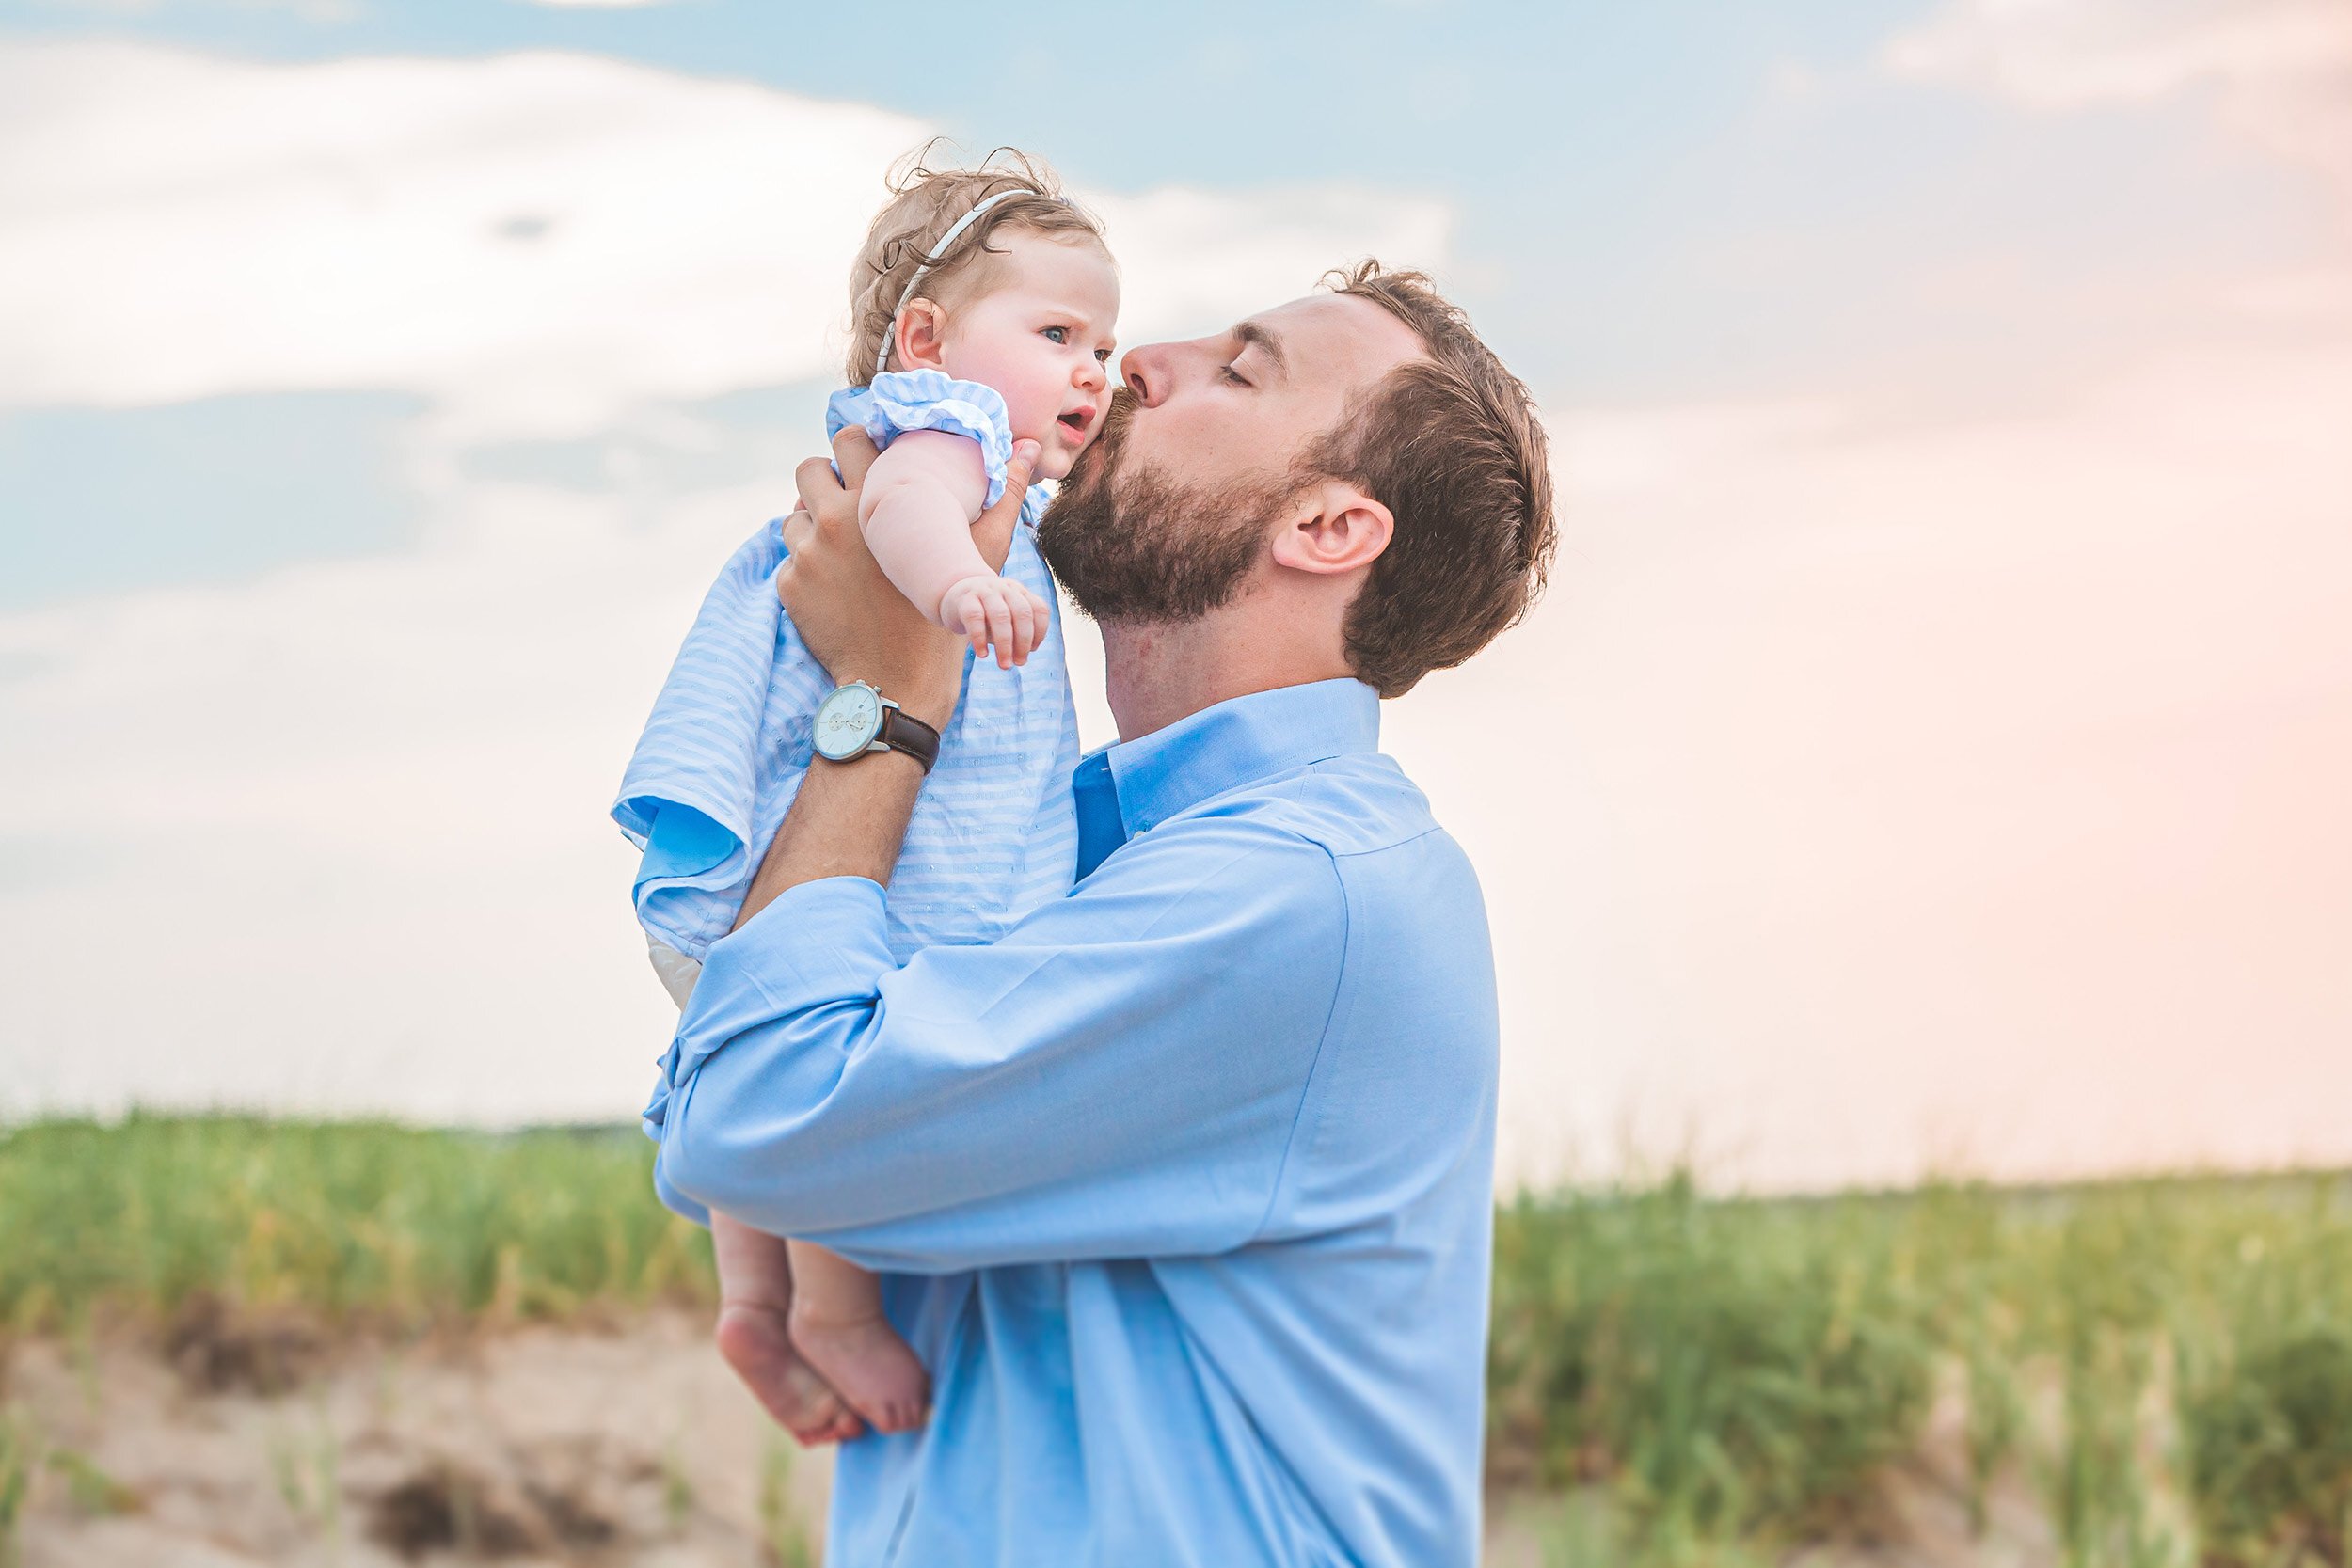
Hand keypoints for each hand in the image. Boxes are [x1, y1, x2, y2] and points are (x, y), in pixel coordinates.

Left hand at [778, 431, 1038, 727]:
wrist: (900, 681)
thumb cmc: (948, 616)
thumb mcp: (983, 551)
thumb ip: (1003, 493)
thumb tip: (1028, 446)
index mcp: (877, 502)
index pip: (849, 440)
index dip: (857, 446)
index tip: (867, 460)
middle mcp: (834, 522)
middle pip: (809, 469)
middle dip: (824, 478)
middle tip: (846, 498)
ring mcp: (806, 556)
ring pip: (794, 515)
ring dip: (813, 522)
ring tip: (843, 546)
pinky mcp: (790, 586)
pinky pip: (790, 559)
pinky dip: (809, 567)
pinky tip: (837, 586)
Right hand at [939, 573, 1053, 668]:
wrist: (954, 597)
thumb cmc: (985, 615)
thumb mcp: (1004, 622)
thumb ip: (1013, 635)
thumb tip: (1020, 658)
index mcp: (1020, 592)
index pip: (1039, 609)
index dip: (1040, 632)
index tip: (1032, 650)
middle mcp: (1005, 588)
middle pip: (1022, 613)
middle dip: (1023, 642)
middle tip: (1019, 663)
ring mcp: (985, 590)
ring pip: (1001, 616)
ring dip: (1005, 644)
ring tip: (1004, 664)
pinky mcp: (964, 598)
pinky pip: (974, 617)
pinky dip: (980, 638)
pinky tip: (982, 654)